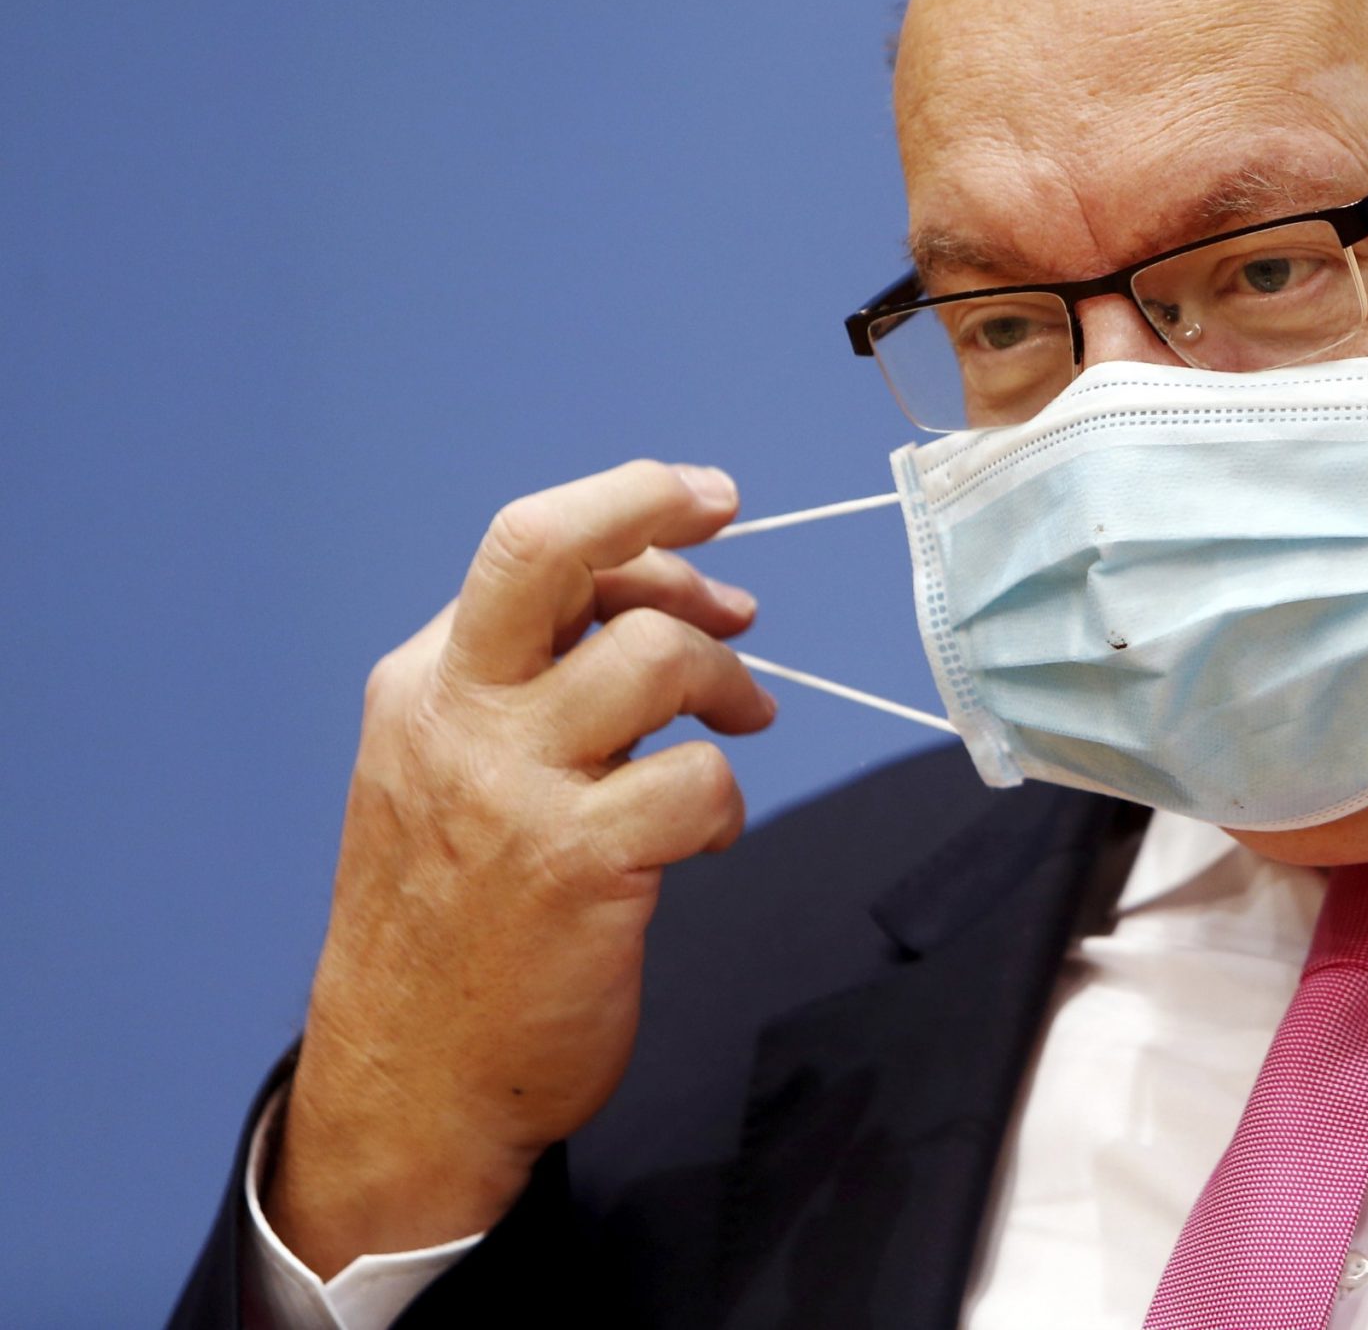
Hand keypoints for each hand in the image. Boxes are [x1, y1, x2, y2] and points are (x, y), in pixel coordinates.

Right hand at [269, 460, 775, 1278]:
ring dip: (727, 680)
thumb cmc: (453, 922)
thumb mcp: (452, 777)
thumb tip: (668, 604)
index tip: (702, 507)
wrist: (409, 1083)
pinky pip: (700, 781)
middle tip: (727, 512)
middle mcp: (457, 720)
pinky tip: (707, 834)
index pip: (530, 549)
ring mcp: (511, 790)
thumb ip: (534, 688)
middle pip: (547, 552)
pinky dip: (727, 799)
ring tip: (739, 721)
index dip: (632, 512)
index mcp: (426, 686)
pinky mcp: (576, 865)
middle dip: (651, 504)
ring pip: (657, 658)